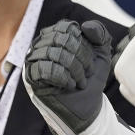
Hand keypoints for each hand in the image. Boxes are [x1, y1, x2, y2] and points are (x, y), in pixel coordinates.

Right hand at [24, 19, 111, 133]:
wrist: (88, 107)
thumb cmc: (91, 79)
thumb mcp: (101, 54)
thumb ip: (99, 34)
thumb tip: (85, 26)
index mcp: (57, 37)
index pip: (66, 27)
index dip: (83, 42)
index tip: (92, 58)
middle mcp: (42, 46)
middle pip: (61, 39)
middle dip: (81, 56)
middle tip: (88, 71)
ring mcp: (35, 61)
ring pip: (53, 53)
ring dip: (74, 68)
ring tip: (81, 80)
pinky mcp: (32, 78)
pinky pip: (45, 69)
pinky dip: (62, 77)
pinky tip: (71, 85)